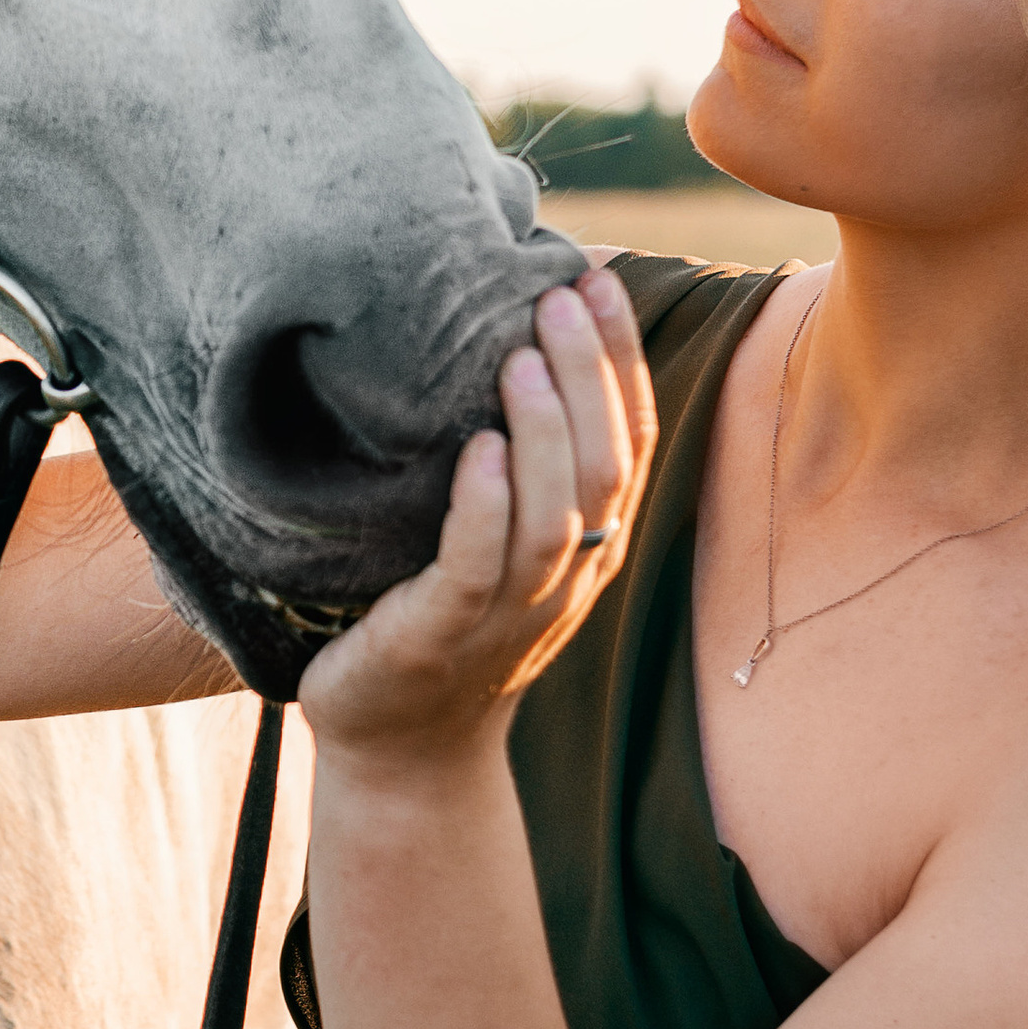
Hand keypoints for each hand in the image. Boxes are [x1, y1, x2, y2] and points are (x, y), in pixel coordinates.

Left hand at [300, 270, 656, 773]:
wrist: (400, 750)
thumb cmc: (438, 618)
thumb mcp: (494, 534)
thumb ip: (514, 457)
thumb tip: (503, 335)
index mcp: (589, 545)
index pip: (627, 440)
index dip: (621, 359)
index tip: (600, 278)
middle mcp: (566, 577)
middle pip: (602, 468)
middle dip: (589, 373)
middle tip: (560, 292)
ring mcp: (508, 612)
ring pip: (554, 517)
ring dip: (545, 432)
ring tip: (522, 354)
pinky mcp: (442, 635)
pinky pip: (476, 567)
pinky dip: (484, 508)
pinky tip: (478, 452)